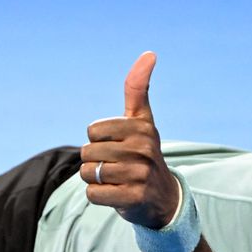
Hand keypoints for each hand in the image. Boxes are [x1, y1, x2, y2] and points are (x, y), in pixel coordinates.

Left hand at [81, 51, 179, 228]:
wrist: (163, 198)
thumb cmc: (144, 154)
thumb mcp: (143, 121)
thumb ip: (138, 88)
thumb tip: (149, 53)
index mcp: (142, 129)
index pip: (92, 131)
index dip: (98, 140)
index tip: (118, 146)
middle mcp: (144, 150)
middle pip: (88, 152)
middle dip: (95, 162)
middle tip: (118, 167)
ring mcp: (141, 175)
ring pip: (89, 173)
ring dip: (96, 179)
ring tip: (117, 180)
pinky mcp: (134, 198)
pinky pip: (94, 194)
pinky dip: (99, 196)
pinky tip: (117, 194)